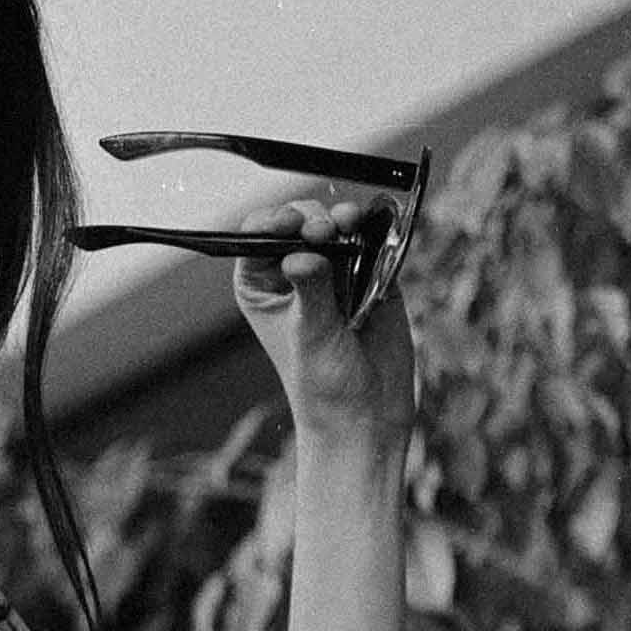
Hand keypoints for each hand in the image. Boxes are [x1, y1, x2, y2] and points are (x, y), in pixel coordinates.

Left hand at [227, 202, 413, 456]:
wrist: (367, 412)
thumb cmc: (323, 383)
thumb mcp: (310, 334)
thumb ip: (310, 289)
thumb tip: (301, 253)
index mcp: (262, 286)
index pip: (257, 238)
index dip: (272, 223)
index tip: (288, 225)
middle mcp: (293, 273)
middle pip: (299, 222)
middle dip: (312, 219)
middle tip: (325, 232)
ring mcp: (333, 270)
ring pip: (336, 225)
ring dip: (344, 219)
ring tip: (348, 226)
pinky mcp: (370, 272)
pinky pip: (371, 238)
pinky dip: (373, 230)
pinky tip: (372, 230)